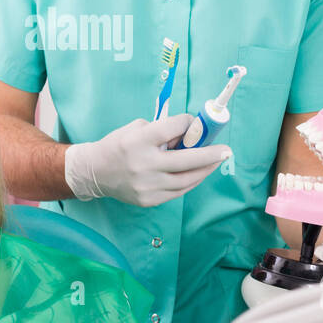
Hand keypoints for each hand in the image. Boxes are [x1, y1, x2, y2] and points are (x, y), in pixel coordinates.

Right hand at [64, 114, 231, 206]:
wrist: (95, 172)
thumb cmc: (118, 145)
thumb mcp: (136, 128)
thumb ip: (162, 131)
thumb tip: (191, 133)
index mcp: (139, 140)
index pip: (173, 128)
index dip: (188, 123)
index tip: (194, 123)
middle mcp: (143, 164)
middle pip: (187, 159)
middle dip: (210, 154)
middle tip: (227, 151)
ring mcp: (147, 185)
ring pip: (186, 179)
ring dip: (205, 170)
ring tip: (217, 162)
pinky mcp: (149, 200)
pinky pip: (178, 191)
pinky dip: (191, 181)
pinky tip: (199, 173)